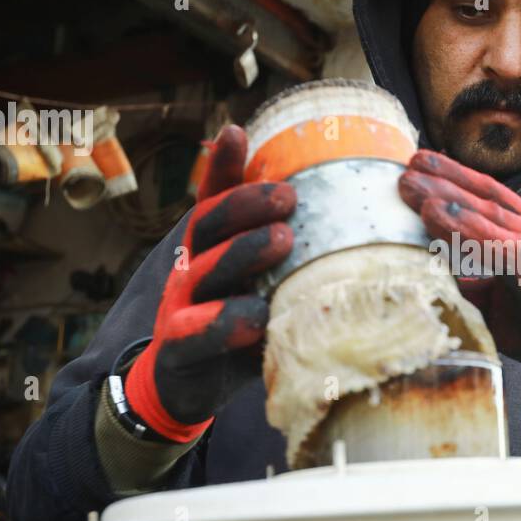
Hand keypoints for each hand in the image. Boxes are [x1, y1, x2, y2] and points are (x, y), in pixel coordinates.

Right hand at [124, 125, 294, 440]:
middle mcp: (190, 270)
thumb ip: (283, 252)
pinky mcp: (181, 351)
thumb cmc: (236, 328)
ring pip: (204, 273)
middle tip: (288, 197)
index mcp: (209, 249)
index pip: (214, 200)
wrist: (185, 387)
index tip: (238, 132)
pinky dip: (225, 323)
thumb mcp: (259, 286)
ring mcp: (181, 309)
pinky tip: (256, 317)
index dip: (222, 167)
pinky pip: (198, 332)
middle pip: (207, 226)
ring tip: (281, 240)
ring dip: (242, 253)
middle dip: (246, 206)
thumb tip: (339, 213)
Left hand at [398, 149, 520, 410]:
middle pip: (489, 203)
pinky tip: (470, 236)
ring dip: (463, 215)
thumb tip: (425, 271)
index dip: (452, 176)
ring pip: (503, 227)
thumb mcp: (497, 300)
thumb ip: (469, 282)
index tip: (416, 162)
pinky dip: (495, 248)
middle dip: (447, 187)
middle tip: (408, 174)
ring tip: (428, 205)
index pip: (488, 196)